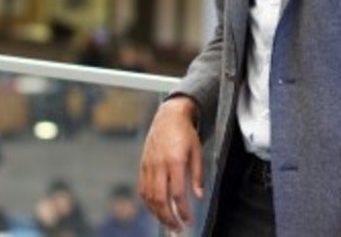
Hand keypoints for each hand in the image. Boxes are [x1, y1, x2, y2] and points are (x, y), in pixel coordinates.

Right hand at [138, 96, 204, 232]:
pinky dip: (148, 202)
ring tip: (167, 223)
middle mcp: (159, 164)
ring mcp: (148, 164)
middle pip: (159, 198)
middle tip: (176, 228)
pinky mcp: (143, 164)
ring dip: (157, 213)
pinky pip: (142, 188)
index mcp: (174, 160)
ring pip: (148, 196)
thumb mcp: (197, 151)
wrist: (168, 116)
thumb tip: (198, 196)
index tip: (188, 220)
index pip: (177, 193)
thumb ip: (197, 175)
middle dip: (168, 217)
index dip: (183, 210)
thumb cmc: (185, 133)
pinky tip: (156, 209)